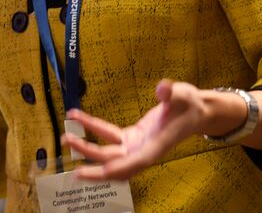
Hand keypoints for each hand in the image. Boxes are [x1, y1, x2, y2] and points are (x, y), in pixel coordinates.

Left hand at [60, 79, 206, 180]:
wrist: (195, 111)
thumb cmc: (190, 105)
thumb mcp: (184, 94)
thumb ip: (172, 92)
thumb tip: (162, 88)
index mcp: (157, 145)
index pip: (136, 163)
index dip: (118, 169)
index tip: (99, 172)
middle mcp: (144, 150)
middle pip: (115, 162)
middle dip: (90, 157)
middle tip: (68, 146)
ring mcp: (137, 146)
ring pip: (108, 153)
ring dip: (87, 148)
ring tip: (66, 136)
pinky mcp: (132, 138)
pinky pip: (108, 137)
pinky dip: (93, 129)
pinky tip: (77, 118)